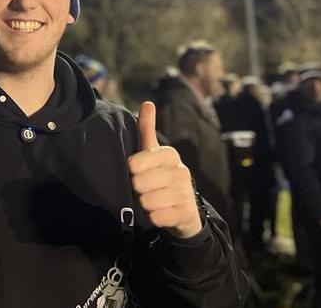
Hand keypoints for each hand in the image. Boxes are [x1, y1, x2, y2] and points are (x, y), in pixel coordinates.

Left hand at [127, 101, 202, 238]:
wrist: (182, 209)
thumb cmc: (159, 177)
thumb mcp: (152, 153)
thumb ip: (147, 129)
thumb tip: (148, 103)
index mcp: (170, 155)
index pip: (138, 162)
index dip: (133, 169)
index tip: (134, 171)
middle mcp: (181, 172)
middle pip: (140, 183)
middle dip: (137, 189)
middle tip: (144, 188)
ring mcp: (186, 193)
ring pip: (148, 201)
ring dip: (144, 204)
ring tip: (152, 200)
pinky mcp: (187, 213)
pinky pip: (158, 217)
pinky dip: (153, 218)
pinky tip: (159, 213)